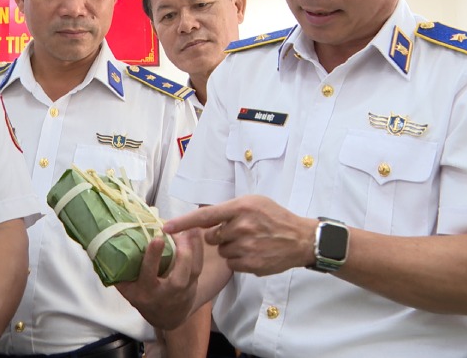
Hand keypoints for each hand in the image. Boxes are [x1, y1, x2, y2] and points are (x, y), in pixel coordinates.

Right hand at [115, 230, 203, 329]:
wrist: (166, 317)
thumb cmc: (142, 296)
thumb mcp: (127, 289)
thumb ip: (118, 271)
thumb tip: (103, 246)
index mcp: (146, 292)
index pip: (149, 275)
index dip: (153, 258)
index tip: (156, 239)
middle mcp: (166, 293)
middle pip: (178, 278)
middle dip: (182, 256)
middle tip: (178, 234)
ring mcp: (183, 291)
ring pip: (193, 271)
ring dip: (195, 249)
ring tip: (191, 228)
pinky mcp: (194, 285)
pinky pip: (199, 267)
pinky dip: (199, 250)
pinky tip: (196, 234)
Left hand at [163, 195, 317, 275]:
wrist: (301, 239)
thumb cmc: (276, 217)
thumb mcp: (254, 202)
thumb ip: (229, 209)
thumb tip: (204, 218)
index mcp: (240, 207)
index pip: (205, 216)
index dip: (183, 222)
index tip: (166, 227)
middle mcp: (241, 226)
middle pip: (212, 237)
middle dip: (220, 236)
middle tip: (240, 232)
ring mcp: (247, 246)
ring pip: (223, 251)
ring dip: (231, 249)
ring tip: (251, 242)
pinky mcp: (251, 263)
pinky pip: (233, 264)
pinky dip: (240, 260)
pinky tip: (255, 253)